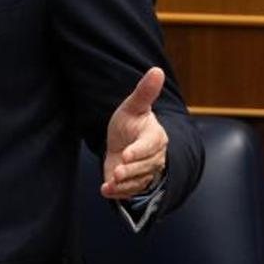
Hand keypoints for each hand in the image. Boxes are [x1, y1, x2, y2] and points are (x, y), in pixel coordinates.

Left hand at [101, 67, 168, 199]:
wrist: (123, 139)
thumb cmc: (130, 121)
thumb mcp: (133, 106)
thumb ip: (144, 91)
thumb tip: (156, 70)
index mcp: (155, 137)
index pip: (149, 146)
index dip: (138, 152)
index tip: (126, 155)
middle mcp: (154, 157)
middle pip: (145, 167)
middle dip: (130, 171)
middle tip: (117, 172)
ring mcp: (145, 172)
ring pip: (138, 181)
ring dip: (124, 185)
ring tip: (111, 183)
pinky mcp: (135, 183)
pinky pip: (130, 191)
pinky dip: (118, 193)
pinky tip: (106, 190)